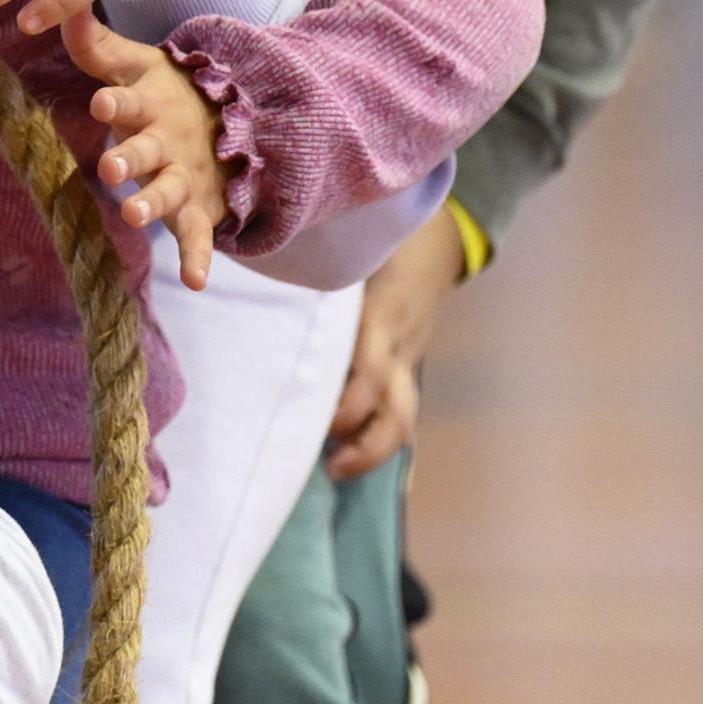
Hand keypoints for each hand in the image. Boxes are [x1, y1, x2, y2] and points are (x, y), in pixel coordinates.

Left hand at [62, 8, 222, 290]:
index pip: (128, 102)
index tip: (101, 102)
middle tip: (110, 167)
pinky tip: (197, 282)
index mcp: (149, 105)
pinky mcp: (199, 209)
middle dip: (129, 158)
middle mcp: (166, 142)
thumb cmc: (166, 94)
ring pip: (167, 192)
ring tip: (133, 214)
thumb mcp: (136, 67)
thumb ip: (94, 44)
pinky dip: (200, 258)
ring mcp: (184, 177)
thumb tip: (60, 7)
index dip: (115, 103)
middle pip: (146, 151)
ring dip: (152, 204)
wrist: (232, 122)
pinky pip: (201, 236)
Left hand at [324, 204, 468, 479]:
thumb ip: (315, 267)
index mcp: (382, 318)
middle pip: (396, 412)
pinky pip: (402, 402)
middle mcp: (400, 346)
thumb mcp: (354, 246)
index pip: (369, 375)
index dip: (347, 408)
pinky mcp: (409, 358)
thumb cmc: (387, 235)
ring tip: (337, 468)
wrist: (445, 235)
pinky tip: (351, 445)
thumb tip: (257, 279)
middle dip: (366, 447)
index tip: (317, 425)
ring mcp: (410, 356)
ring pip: (404, 415)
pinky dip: (380, 430)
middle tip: (329, 467)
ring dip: (375, 449)